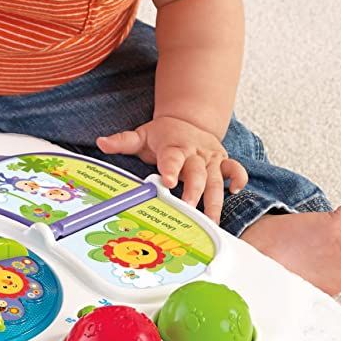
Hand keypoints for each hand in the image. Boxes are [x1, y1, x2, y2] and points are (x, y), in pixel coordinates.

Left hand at [96, 115, 247, 223]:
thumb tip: (101, 142)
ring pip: (216, 179)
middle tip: (190, 209)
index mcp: (174, 146)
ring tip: (212, 221)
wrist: (189, 119)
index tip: (168, 182)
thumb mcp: (141, 135)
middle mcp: (195, 153)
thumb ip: (122, 141)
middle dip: (194, 192)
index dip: (171, 169)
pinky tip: (235, 193)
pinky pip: (236, 170)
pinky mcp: (223, 162)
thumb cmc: (164, 135)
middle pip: (197, 173)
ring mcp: (211, 158)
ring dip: (215, 200)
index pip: (172, 158)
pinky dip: (239, 180)